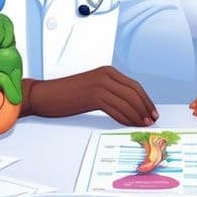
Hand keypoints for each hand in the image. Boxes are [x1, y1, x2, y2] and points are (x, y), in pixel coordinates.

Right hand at [24, 66, 157, 126]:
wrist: (45, 94)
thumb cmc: (68, 94)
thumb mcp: (93, 88)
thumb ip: (110, 92)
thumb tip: (130, 107)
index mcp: (108, 71)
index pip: (134, 86)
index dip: (145, 100)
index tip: (152, 111)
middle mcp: (105, 75)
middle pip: (134, 93)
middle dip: (145, 108)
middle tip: (151, 120)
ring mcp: (99, 85)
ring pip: (126, 102)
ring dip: (136, 115)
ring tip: (142, 125)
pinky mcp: (92, 96)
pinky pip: (115, 109)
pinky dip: (124, 118)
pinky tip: (128, 124)